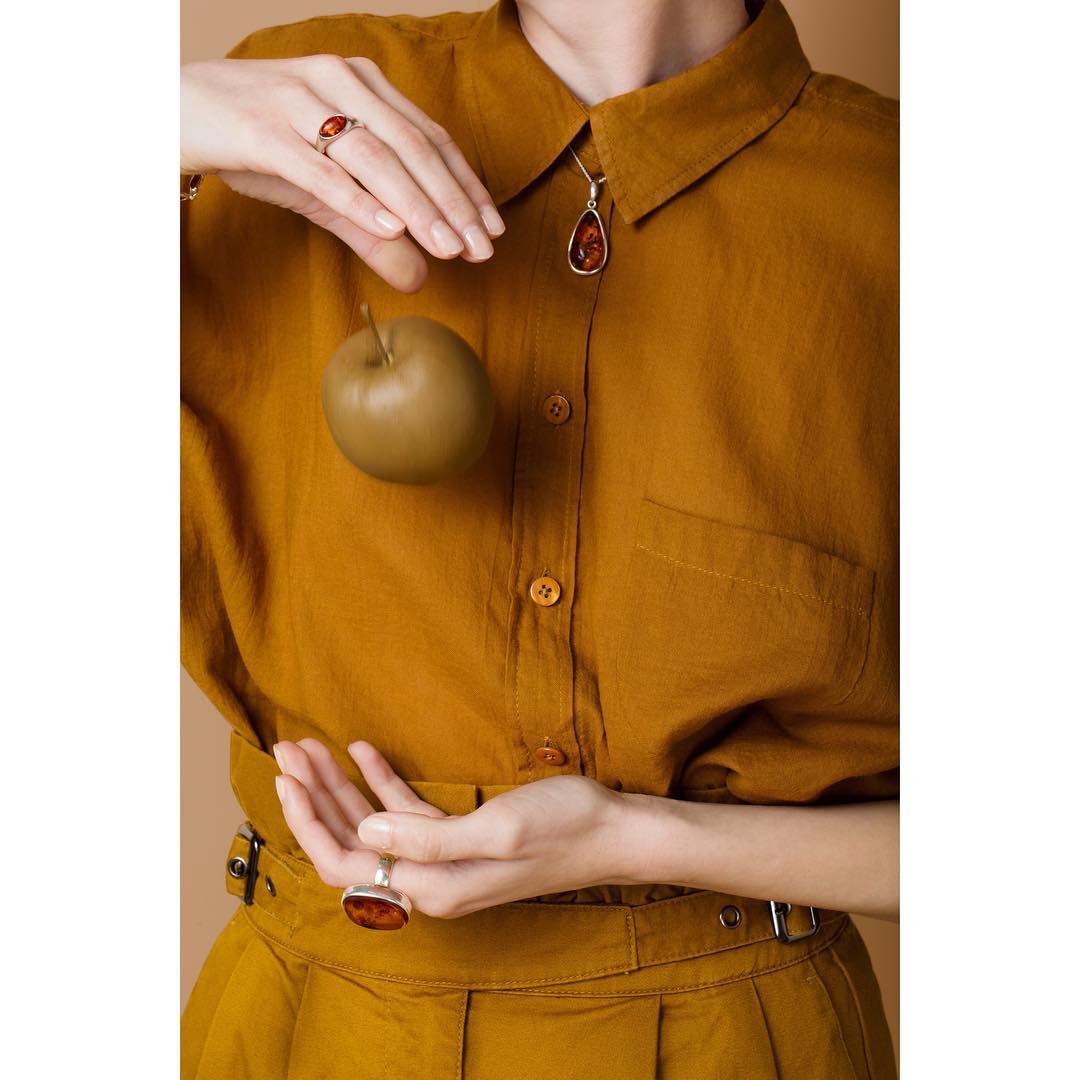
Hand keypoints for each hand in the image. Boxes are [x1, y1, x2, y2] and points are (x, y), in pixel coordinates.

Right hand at [181, 54, 504, 291]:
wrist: (169, 110)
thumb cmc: (253, 142)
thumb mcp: (320, 188)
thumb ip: (368, 229)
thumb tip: (418, 276)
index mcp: (360, 84)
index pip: (430, 138)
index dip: (466, 185)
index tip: (493, 230)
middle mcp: (337, 81)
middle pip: (412, 147)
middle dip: (452, 204)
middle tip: (481, 249)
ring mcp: (298, 100)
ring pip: (373, 157)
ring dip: (416, 207)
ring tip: (447, 248)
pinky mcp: (262, 128)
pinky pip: (319, 168)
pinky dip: (358, 200)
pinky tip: (391, 230)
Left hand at [272, 737, 636, 918]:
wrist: (614, 830)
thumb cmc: (564, 827)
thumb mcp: (496, 829)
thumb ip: (427, 840)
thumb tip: (364, 836)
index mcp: (433, 887)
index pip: (344, 864)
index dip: (309, 822)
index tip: (288, 778)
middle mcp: (430, 880)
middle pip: (350, 844)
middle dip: (314, 797)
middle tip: (289, 749)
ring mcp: (444, 859)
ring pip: (373, 826)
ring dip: (341, 787)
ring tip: (313, 746)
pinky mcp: (460, 837)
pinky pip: (405, 813)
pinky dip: (380, 782)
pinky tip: (362, 751)